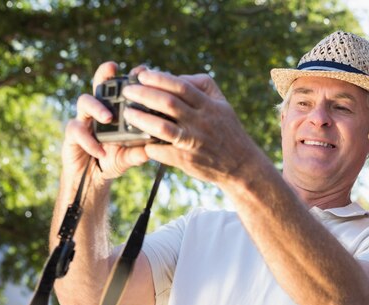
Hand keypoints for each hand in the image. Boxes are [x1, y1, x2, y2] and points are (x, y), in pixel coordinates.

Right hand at [62, 62, 149, 181]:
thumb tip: (150, 152)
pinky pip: (78, 131)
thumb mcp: (128, 157)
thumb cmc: (112, 160)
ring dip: (97, 107)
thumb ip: (137, 154)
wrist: (92, 178)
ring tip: (108, 118)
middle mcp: (99, 111)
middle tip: (113, 68)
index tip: (142, 70)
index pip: (122, 91)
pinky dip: (90, 142)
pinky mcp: (72, 133)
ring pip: (84, 101)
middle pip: (98, 86)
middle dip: (104, 74)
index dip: (130, 78)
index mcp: (115, 112)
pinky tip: (100, 151)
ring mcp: (84, 119)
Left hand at [120, 70, 260, 184]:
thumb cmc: (228, 131)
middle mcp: (201, 122)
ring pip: (162, 127)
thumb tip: (177, 76)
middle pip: (168, 104)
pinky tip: (137, 140)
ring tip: (128, 113)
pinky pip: (162, 151)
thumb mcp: (222, 104)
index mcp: (209, 106)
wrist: (241, 165)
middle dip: (144, 95)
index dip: (160, 79)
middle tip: (127, 91)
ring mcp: (193, 142)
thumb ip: (202, 86)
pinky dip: (148, 145)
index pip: (181, 87)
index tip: (142, 75)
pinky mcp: (186, 160)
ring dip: (141, 119)